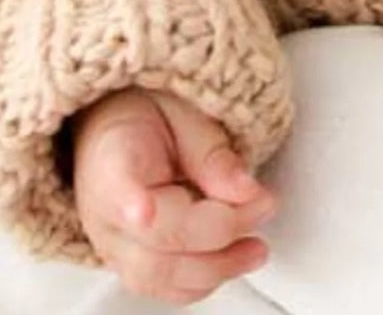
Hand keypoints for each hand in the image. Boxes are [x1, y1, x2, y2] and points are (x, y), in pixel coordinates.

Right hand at [72, 85, 276, 305]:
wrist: (113, 128)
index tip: (144, 211)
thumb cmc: (147, 114)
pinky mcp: (126, 264)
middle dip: (217, 237)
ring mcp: (111, 245)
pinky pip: (162, 287)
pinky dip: (203, 280)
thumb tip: (246, 191)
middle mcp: (103, 213)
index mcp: (112, 160)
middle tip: (264, 207)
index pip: (120, 188)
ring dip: (217, 268)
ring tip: (257, 248)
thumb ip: (213, 152)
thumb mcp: (185, 110)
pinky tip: (233, 259)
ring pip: (158, 278)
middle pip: (155, 245)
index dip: (133, 203)